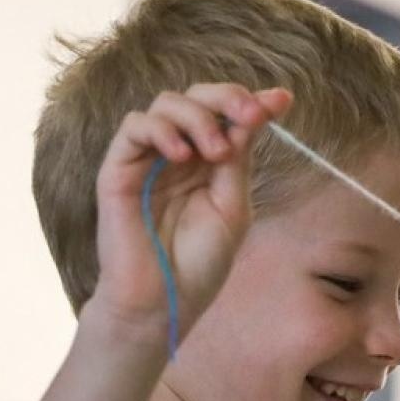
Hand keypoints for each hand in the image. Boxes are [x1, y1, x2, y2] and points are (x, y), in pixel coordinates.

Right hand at [84, 83, 291, 345]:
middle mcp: (176, 154)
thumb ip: (239, 158)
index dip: (251, 100)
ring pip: (166, 103)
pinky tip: (182, 156)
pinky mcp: (117, 170)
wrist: (162, 303)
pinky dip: (161, 130)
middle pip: (196, 97)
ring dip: (198, 117)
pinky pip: (133, 126)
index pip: (225, 114)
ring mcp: (146, 159)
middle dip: (227, 98)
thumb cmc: (197, 264)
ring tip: (216, 153)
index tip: (282, 100)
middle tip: (250, 116)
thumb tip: (262, 109)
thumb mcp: (232, 206)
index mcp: (207, 162)